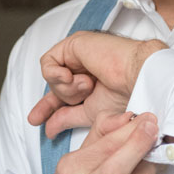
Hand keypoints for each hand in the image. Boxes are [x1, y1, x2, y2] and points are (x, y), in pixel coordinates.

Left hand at [28, 32, 166, 137]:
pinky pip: (48, 63)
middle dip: (47, 102)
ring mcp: (78, 55)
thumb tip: (49, 129)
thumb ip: (67, 118)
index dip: (48, 108)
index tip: (37, 121)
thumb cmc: (125, 94)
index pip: (63, 95)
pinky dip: (57, 75)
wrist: (137, 78)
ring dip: (68, 88)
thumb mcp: (90, 113)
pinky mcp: (73, 44)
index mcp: (90, 82)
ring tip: (89, 85)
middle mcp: (83, 67)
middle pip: (55, 86)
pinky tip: (75, 78)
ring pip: (53, 77)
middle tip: (36, 118)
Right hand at [37, 110, 160, 173]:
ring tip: (152, 149)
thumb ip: (102, 134)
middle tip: (154, 127)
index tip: (146, 119)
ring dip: (151, 161)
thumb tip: (128, 117)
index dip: (128, 132)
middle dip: (140, 144)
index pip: (102, 149)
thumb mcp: (77, 159)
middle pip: (117, 170)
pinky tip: (144, 172)